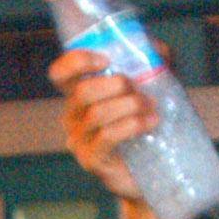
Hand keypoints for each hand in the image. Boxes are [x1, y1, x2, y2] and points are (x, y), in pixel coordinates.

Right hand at [51, 49, 148, 199]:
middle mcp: (73, 117)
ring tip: (151, 107)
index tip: (107, 60)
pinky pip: (107, 136)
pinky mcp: (92, 160)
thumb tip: (154, 47)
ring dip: (129, 105)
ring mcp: (79, 141)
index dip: (78, 62)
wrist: (158, 171)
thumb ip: (155, 62)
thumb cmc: (150, 123)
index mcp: (80, 95)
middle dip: (116, 85)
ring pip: (96, 114)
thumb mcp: (156, 85)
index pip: (61, 74)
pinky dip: (132, 124)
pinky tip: (150, 122)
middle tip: (141, 91)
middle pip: (82, 92)